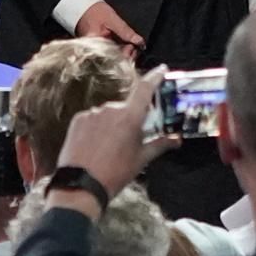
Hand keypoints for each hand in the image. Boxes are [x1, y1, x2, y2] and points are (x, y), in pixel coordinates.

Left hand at [51, 71, 163, 203]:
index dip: (155, 77)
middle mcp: (110, 109)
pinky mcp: (77, 120)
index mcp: (130, 117)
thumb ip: (160, 144)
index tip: (162, 70)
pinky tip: (95, 145)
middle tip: (129, 139)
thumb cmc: (116, 173)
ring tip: (109, 148)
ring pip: (108, 113)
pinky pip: (92, 118)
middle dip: (130, 119)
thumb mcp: (141, 159)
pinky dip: (96, 128)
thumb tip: (177, 139)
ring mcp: (92, 113)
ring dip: (112, 124)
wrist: (81, 185)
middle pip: (125, 107)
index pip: (145, 89)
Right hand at [72, 0, 144, 53]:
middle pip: (113, 60)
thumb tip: (139, 42)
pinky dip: (119, 52)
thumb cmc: (93, 11)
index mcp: (95, 44)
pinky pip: (110, 55)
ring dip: (124, 54)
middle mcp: (94, 51)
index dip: (126, 55)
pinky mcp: (97, 50)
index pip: (113, 58)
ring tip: (131, 46)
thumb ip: (126, 32)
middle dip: (126, 56)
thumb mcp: (112, 19)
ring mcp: (95, 51)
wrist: (81, 6)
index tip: (133, 47)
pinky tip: (125, 47)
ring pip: (112, 58)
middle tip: (134, 47)